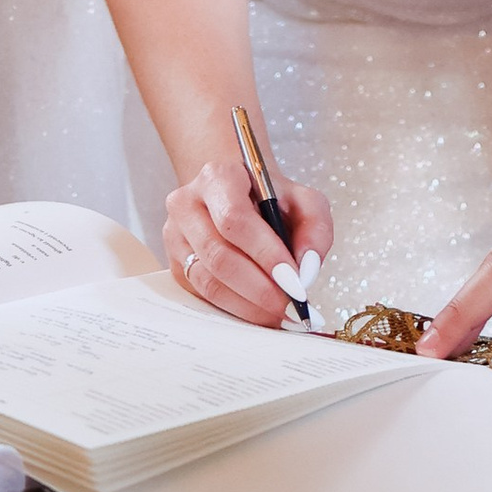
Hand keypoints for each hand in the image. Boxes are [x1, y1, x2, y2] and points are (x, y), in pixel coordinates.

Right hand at [162, 155, 337, 328]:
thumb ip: (315, 228)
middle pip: (219, 256)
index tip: (294, 282)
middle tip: (291, 307)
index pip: (235, 219)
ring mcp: (175, 236)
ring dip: (248, 305)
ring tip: (281, 315)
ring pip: (208, 281)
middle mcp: (187, 204)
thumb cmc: (270, 199)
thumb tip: (306, 270)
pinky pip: (203, 295)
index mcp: (218, 177)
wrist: (237, 194)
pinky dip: (235, 310)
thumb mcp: (303, 201)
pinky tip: (261, 313)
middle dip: (260, 289)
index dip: (265, 254)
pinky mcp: (175, 264)